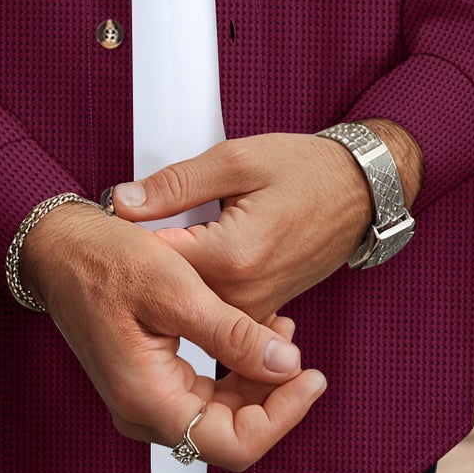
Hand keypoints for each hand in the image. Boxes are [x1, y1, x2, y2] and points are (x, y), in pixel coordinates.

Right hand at [19, 202, 327, 470]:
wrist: (58, 247)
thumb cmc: (107, 260)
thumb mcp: (175, 287)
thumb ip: (232, 333)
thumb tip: (287, 365)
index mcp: (147, 398)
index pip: (233, 444)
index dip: (282, 416)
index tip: (312, 376)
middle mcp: (143, 412)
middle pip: (228, 433)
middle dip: (272, 396)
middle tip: (300, 348)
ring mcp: (143, 400)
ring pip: (218, 415)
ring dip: (255, 381)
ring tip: (281, 329)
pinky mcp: (147, 381)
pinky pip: (201, 394)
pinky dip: (232, 369)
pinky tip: (251, 331)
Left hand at [105, 123, 423, 323]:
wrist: (359, 193)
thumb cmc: (305, 171)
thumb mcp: (237, 159)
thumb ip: (175, 183)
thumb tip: (123, 201)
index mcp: (233, 256)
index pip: (155, 259)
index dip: (128, 237)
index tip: (113, 220)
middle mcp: (244, 295)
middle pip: (168, 288)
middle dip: (147, 260)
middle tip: (131, 228)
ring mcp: (255, 310)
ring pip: (189, 302)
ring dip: (172, 275)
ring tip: (164, 241)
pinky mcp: (261, 313)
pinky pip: (214, 308)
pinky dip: (197, 284)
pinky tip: (193, 256)